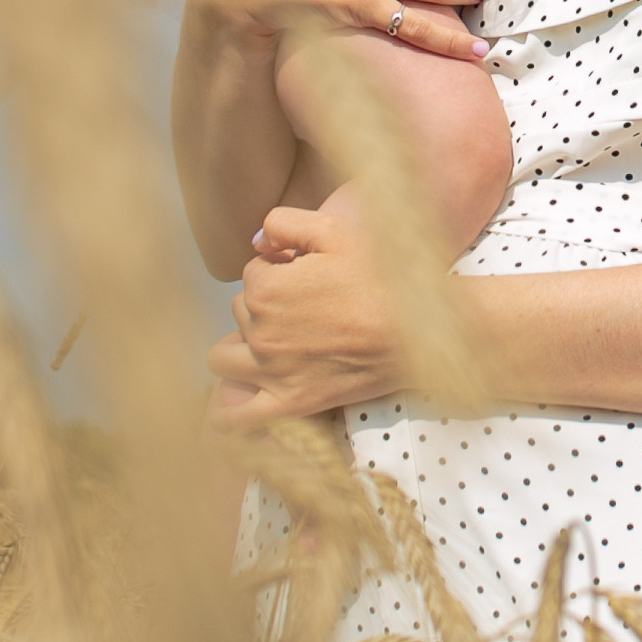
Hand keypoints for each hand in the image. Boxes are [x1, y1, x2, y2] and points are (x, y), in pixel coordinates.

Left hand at [212, 206, 406, 415]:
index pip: (251, 274)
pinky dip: (229, 411)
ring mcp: (272, 371)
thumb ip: (284, 223)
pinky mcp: (290, 404)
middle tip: (303, 308)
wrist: (418, 329)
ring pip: (223, 358)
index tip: (307, 277)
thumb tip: (257, 242)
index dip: (278, 271)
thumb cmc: (382, 277)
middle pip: (239, 313)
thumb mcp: (335, 231)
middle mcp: (260, 330)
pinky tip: (239, 397)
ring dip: (238, 348)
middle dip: (263, 306)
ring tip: (270, 344)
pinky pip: (236, 418)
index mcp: (265, 288)